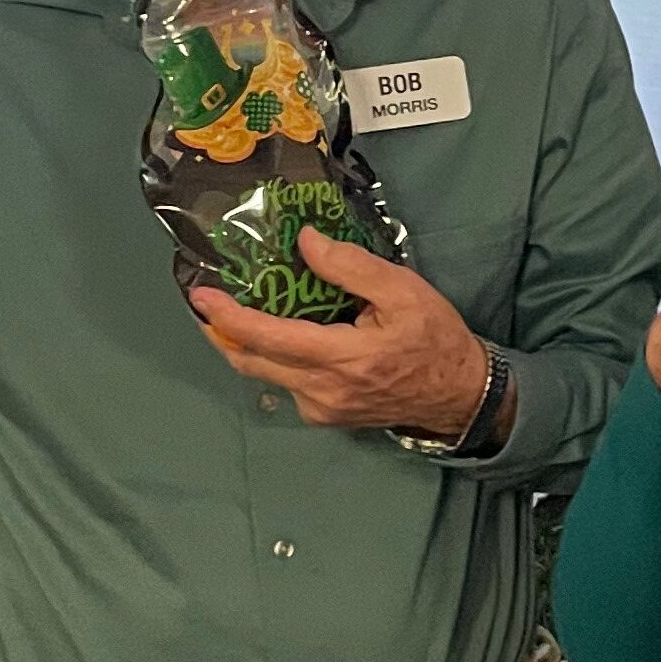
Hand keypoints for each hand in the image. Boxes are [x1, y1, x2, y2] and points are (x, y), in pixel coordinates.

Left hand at [187, 228, 487, 434]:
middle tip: (208, 303)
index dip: (227, 317)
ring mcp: (322, 410)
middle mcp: (323, 391)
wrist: (460, 395)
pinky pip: (289, 385)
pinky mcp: (326, 418)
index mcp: (342, 358)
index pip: (267, 338)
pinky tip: (292, 339)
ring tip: (246, 313)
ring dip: (250, 345)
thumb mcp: (403, 291)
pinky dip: (279, 360)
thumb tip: (305, 243)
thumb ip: (351, 267)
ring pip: (267, 375)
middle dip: (221, 332)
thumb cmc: (434, 339)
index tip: (200, 296)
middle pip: (251, 361)